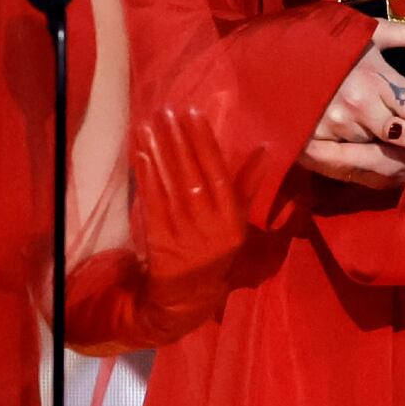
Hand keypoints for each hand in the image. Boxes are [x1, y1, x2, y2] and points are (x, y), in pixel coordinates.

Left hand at [132, 106, 246, 309]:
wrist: (188, 294)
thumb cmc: (216, 251)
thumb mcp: (238, 221)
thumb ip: (248, 184)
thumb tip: (264, 148)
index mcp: (231, 217)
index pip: (217, 171)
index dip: (204, 141)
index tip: (193, 113)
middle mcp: (208, 222)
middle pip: (191, 173)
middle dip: (177, 139)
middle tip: (166, 111)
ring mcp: (182, 230)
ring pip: (169, 183)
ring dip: (158, 151)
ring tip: (149, 123)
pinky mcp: (158, 236)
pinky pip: (152, 200)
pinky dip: (146, 175)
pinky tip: (140, 152)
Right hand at [300, 21, 404, 187]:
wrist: (271, 57)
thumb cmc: (326, 42)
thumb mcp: (368, 29)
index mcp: (374, 76)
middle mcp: (358, 105)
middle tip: (404, 127)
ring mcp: (337, 128)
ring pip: (380, 150)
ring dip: (381, 144)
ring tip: (373, 129)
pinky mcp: (317, 145)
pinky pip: (355, 164)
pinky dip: (361, 158)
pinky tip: (362, 147)